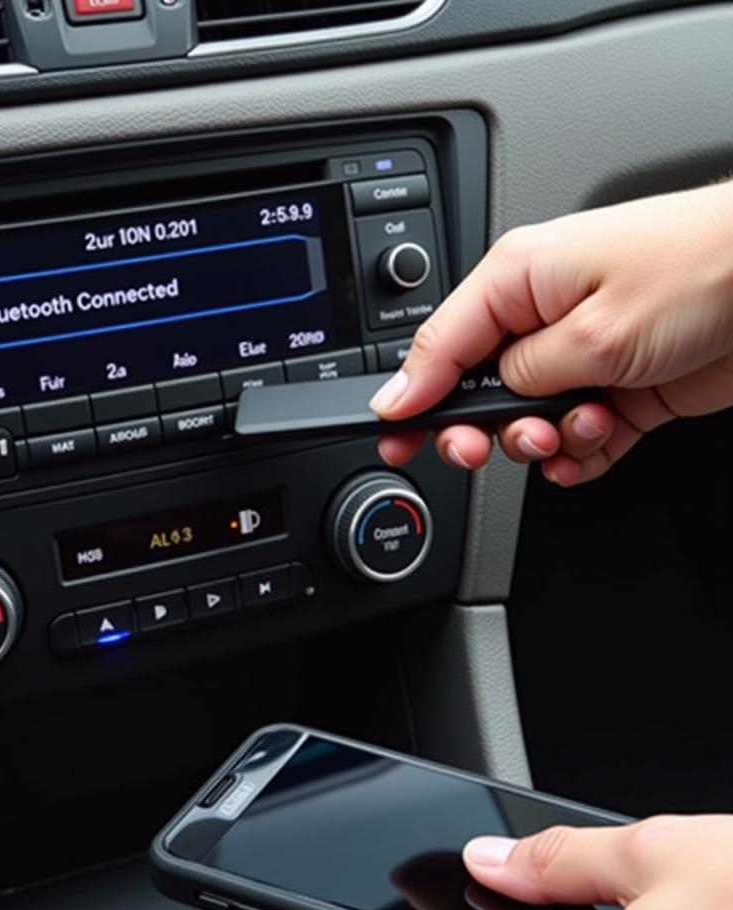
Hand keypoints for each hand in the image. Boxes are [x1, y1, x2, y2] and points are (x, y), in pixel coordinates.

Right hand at [369, 182, 732, 484]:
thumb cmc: (700, 270)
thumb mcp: (589, 334)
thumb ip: (511, 374)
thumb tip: (446, 393)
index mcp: (517, 281)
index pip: (438, 345)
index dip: (411, 396)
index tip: (395, 435)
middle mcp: (540, 317)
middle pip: (475, 392)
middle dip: (481, 431)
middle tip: (489, 449)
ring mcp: (578, 353)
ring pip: (525, 421)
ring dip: (545, 442)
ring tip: (577, 431)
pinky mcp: (615, 386)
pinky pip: (575, 437)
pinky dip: (580, 454)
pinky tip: (593, 446)